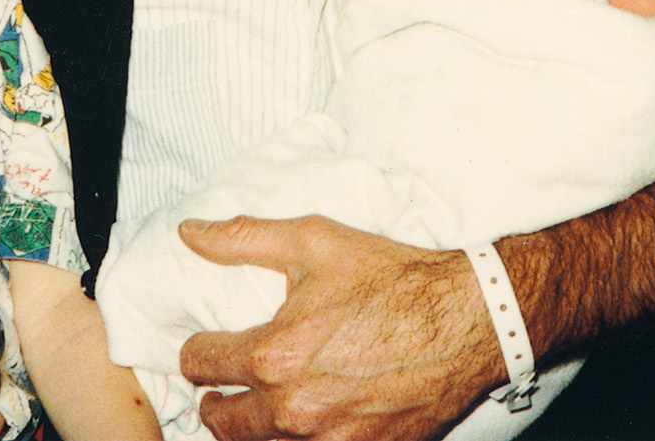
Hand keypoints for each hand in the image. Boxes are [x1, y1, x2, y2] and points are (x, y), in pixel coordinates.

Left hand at [177, 215, 499, 440]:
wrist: (466, 323)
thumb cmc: (391, 279)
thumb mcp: (313, 242)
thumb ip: (243, 239)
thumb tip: (188, 233)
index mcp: (274, 356)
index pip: (199, 363)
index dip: (198, 350)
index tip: (206, 347)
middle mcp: (293, 410)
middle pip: (219, 423)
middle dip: (215, 400)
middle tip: (224, 386)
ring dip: (250, 429)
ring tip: (257, 409)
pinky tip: (306, 424)